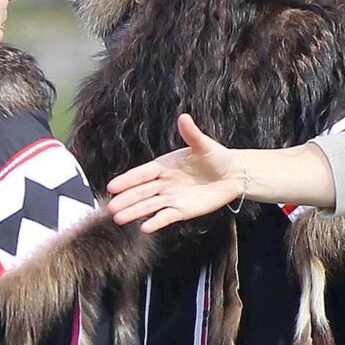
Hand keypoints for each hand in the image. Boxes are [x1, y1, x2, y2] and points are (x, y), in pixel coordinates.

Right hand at [105, 114, 245, 230]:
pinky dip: (156, 222)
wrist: (233, 175)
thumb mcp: (203, 145)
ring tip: (119, 219)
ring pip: (149, 206)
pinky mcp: (181, 210)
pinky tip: (144, 228)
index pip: (141, 174)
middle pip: (141, 192)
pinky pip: (166, 217)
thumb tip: (184, 117)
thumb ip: (191, 134)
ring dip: (134, 213)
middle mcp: (163, 183)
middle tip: (110, 207)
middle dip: (126, 200)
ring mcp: (171, 198)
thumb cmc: (217, 157)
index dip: (127, 180)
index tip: (112, 187)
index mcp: (164, 166)